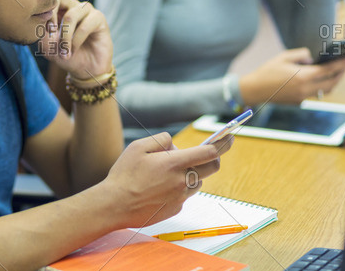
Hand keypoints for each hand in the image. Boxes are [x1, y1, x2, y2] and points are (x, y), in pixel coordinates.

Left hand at [36, 0, 112, 78]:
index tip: (41, 32)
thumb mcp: (48, 48)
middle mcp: (73, 6)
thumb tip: (41, 24)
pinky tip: (73, 50)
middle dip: (52, 19)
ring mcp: (86, 11)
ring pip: (70, 16)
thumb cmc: (66, 56)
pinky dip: (76, 41)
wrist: (85, 70)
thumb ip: (41, 34)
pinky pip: (84, 27)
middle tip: (50, 37)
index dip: (42, 12)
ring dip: (64, 36)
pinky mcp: (99, 18)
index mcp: (59, 8)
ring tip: (63, 52)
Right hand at [100, 132, 232, 228]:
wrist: (114, 205)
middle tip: (205, 153)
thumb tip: (174, 144)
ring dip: (191, 174)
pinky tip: (159, 188)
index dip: (222, 143)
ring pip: (198, 181)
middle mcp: (181, 181)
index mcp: (173, 163)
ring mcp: (180, 197)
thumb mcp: (138, 147)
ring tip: (168, 173)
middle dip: (214, 158)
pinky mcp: (175, 208)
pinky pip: (185, 195)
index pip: (208, 152)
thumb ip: (160, 140)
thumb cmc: (124, 175)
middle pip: (212, 167)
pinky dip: (178, 188)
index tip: (230, 137)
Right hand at [239, 47, 344, 105]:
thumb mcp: (283, 57)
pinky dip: (321, 85)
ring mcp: (302, 97)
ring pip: (326, 90)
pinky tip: (319, 78)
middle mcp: (305, 89)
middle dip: (341, 73)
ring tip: (335, 71)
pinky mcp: (299, 101)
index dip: (342, 64)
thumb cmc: (267, 71)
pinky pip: (315, 93)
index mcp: (302, 76)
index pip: (328, 70)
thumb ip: (301, 55)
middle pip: (331, 82)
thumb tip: (312, 59)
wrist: (254, 90)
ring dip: (333, 81)